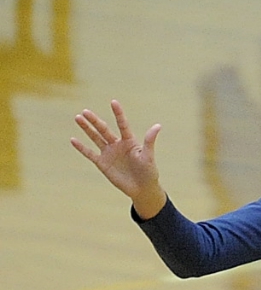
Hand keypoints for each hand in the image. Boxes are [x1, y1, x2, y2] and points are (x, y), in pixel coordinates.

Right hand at [71, 100, 165, 218]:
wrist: (142, 188)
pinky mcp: (102, 164)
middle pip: (104, 129)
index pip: (122, 124)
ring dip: (87, 129)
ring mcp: (109, 153)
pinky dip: (81, 147)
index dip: (118, 114)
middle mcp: (118, 144)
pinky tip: (73, 139)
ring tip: (78, 118)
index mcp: (130, 141)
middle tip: (85, 111)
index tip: (113, 102)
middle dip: (95, 120)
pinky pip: (90, 154)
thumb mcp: (148, 156)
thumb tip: (157, 125)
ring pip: (95, 138)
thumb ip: (149, 141)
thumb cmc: (149, 171)